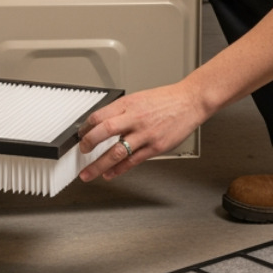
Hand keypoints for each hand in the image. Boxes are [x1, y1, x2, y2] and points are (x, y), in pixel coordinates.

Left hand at [77, 82, 208, 181]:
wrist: (190, 101)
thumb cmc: (166, 100)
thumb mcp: (139, 98)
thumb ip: (121, 111)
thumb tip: (103, 123)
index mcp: (128, 104)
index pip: (99, 116)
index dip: (86, 128)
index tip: (82, 135)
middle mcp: (135, 118)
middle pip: (103, 131)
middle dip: (88, 144)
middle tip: (82, 152)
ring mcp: (145, 134)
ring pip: (117, 152)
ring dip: (99, 165)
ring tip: (88, 174)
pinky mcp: (156, 147)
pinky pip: (133, 161)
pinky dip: (119, 170)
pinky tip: (111, 174)